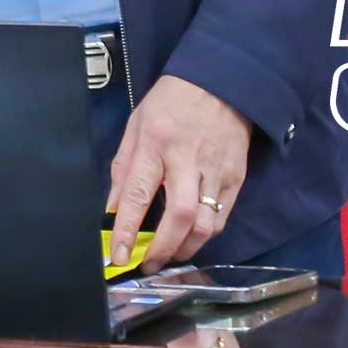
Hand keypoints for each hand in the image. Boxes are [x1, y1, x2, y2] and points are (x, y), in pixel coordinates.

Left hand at [107, 75, 251, 269]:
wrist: (221, 81)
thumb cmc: (172, 101)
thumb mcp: (136, 124)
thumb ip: (123, 167)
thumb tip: (111, 208)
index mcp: (155, 143)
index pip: (137, 194)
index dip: (125, 229)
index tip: (117, 256)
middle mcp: (187, 159)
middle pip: (179, 216)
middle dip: (162, 249)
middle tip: (148, 265)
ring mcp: (215, 170)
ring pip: (205, 224)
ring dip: (185, 249)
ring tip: (168, 256)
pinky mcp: (236, 177)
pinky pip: (222, 218)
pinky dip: (205, 235)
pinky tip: (191, 238)